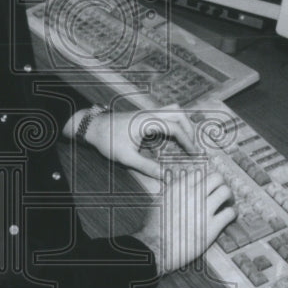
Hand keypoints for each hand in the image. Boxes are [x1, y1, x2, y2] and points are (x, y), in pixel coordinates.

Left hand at [77, 108, 201, 178]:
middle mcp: (149, 113)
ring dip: (182, 125)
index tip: (194, 154)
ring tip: (186, 143)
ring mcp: (147, 113)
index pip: (175, 127)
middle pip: (178, 113)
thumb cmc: (107, 140)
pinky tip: (171, 143)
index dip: (188, 141)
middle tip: (194, 146)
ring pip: (172, 111)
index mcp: (147, 121)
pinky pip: (164, 117)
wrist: (92, 128)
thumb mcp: (127, 157)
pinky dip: (172, 127)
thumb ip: (147, 167)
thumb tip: (165, 176)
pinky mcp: (144, 117)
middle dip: (189, 129)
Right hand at [134, 167, 235, 274]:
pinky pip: (230, 213)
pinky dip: (232, 213)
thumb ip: (173, 191)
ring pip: (226, 191)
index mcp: (179, 187)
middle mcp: (193, 195)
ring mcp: (204, 210)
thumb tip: (182, 186)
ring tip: (228, 204)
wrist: (156, 247)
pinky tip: (229, 217)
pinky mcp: (212, 227)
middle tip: (222, 193)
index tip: (209, 187)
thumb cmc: (155, 227)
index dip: (206, 181)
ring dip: (229, 197)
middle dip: (221, 184)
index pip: (201, 173)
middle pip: (217, 178)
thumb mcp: (160, 201)